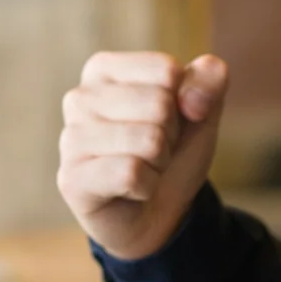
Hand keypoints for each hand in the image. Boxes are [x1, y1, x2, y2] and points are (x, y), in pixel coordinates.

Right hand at [57, 52, 228, 260]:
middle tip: (153, 151)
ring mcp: (71, 139)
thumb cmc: (171, 151)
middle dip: (170, 135)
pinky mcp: (72, 179)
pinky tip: (131, 190)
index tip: (165, 121)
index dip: (182, 101)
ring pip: (148, 140)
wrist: (159, 212)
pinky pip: (131, 173)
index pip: (167, 70)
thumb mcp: (201, 109)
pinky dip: (147, 186)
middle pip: (159, 104)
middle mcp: (79, 98)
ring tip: (142, 168)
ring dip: (159, 162)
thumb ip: (209, 78)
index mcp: (103, 70)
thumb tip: (193, 97)